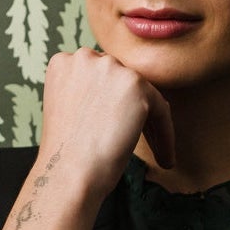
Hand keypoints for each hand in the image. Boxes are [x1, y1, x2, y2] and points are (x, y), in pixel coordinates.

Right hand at [40, 46, 175, 198]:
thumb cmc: (66, 154)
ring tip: (157, 153)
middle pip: (122, 80)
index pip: (99, 77)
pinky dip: (166, 135)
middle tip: (142, 140)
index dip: (112, 104)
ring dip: (151, 123)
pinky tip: (165, 160)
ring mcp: (111, 68)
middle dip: (132, 109)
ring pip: (144, 94)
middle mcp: (85, 57)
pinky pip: (161, 110)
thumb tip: (117, 99)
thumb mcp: (68, 110)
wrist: (67, 172)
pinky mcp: (136, 85)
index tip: (119, 128)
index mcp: (64, 63)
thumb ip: (87, 94)